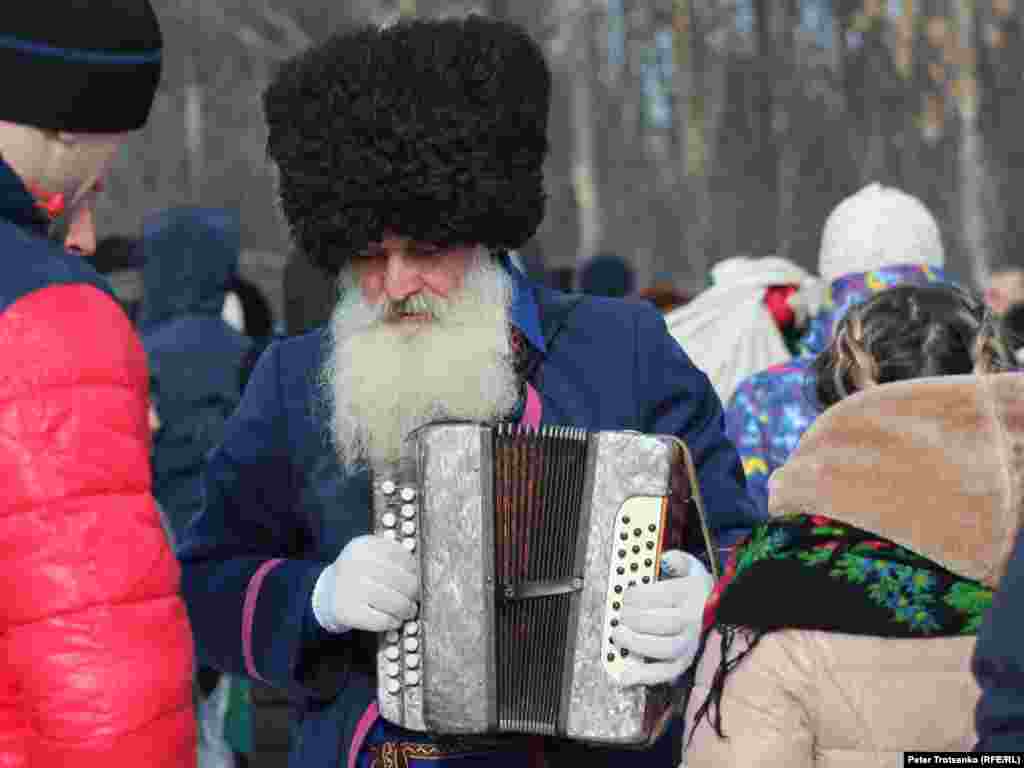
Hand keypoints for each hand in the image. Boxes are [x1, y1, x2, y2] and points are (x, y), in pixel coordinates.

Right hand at [311, 534, 418, 632]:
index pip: (400, 555)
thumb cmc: (357, 575)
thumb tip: (418, 573)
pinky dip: (393, 622)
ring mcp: (350, 589)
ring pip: (394, 601)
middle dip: (413, 592)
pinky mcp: (347, 612)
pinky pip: (381, 620)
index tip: (415, 576)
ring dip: (406, 609)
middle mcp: (355, 565)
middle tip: (415, 598)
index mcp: (362, 547)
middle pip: (400, 580)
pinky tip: (394, 620)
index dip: (413, 569)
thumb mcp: (368, 557)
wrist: (326, 594)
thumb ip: (391, 559)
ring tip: (408, 611)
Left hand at [612, 550, 712, 686]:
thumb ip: (679, 560)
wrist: (724, 615)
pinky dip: (644, 676)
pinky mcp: (685, 662)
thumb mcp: (693, 569)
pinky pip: (666, 672)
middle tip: (620, 615)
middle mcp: (692, 620)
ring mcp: (690, 643)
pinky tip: (624, 676)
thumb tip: (666, 559)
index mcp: (691, 594)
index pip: (661, 595)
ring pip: (663, 648)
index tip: (625, 596)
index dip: (637, 596)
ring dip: (636, 643)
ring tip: (618, 634)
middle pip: (661, 622)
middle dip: (634, 618)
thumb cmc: (699, 592)